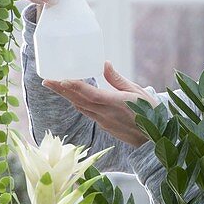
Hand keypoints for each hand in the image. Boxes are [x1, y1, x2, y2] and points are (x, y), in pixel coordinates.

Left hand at [43, 62, 157, 147]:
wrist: (157, 138)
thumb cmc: (151, 112)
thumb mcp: (138, 92)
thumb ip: (118, 79)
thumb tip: (105, 64)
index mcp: (117, 103)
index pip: (91, 95)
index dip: (75, 87)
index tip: (62, 79)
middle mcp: (107, 114)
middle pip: (80, 101)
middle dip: (62, 90)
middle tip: (47, 80)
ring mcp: (105, 122)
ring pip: (81, 108)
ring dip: (68, 97)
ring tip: (55, 86)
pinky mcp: (106, 127)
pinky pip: (88, 113)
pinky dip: (79, 104)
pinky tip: (73, 97)